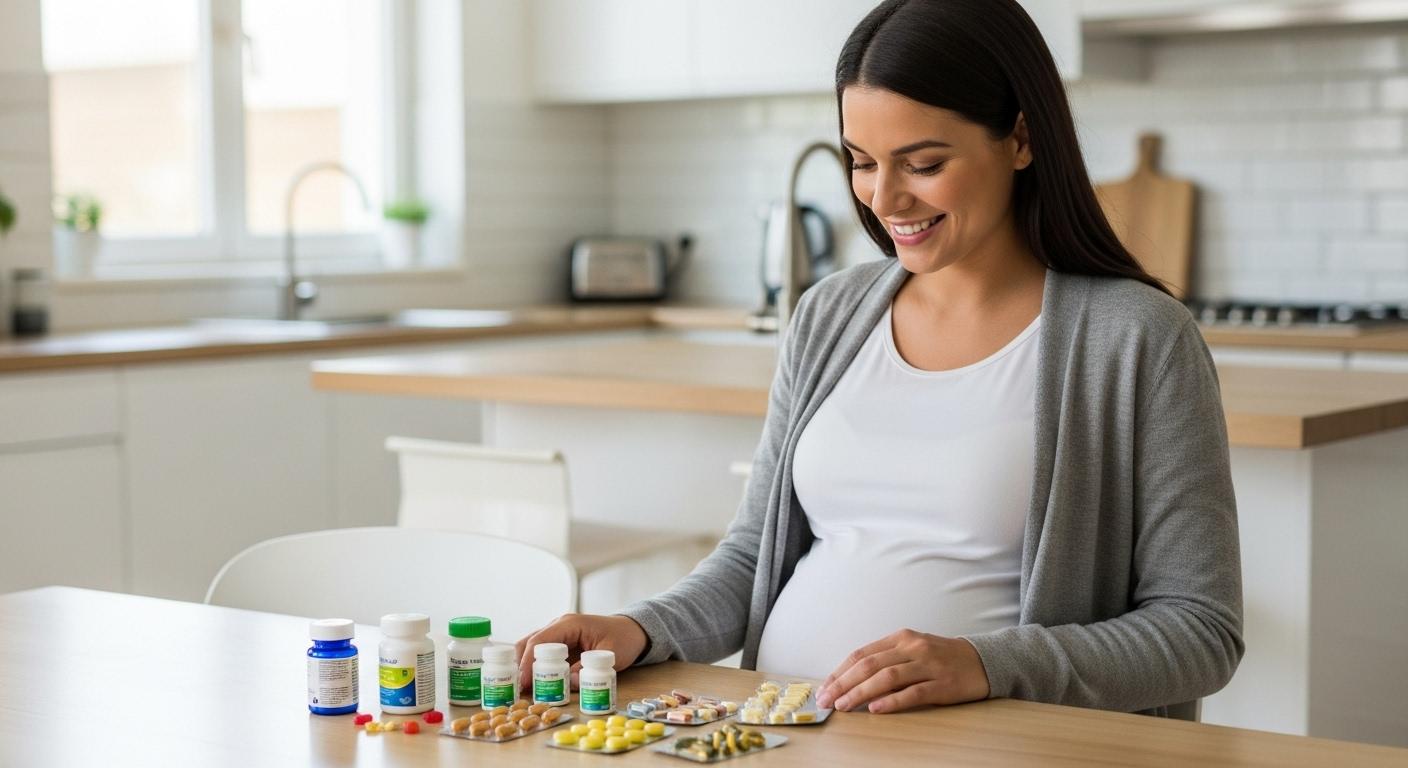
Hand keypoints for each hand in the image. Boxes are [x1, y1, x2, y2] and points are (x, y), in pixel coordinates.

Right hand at [514, 613, 648, 692]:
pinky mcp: (559, 645)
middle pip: (529, 642)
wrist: (632, 632)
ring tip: (518, 689)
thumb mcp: (611, 655)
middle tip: (515, 688)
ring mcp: (557, 634)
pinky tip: (529, 684)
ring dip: (523, 667)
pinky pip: (540, 655)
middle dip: (519, 665)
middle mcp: (558, 626)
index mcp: (569, 624)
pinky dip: (532, 668)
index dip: (528, 662)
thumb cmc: (623, 639)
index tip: (522, 682)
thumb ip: (589, 668)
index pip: (540, 641)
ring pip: (530, 648)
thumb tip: (569, 683)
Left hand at [815, 629, 989, 712]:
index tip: (824, 688)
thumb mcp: (912, 649)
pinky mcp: (943, 684)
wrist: (982, 660)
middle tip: (827, 700)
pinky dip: (892, 701)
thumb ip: (886, 660)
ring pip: (887, 678)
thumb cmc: (940, 657)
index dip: (840, 671)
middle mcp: (913, 648)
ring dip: (861, 693)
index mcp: (901, 638)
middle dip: (844, 683)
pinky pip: (913, 692)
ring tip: (844, 706)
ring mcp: (929, 665)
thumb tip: (851, 680)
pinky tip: (876, 709)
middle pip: (870, 665)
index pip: (862, 654)